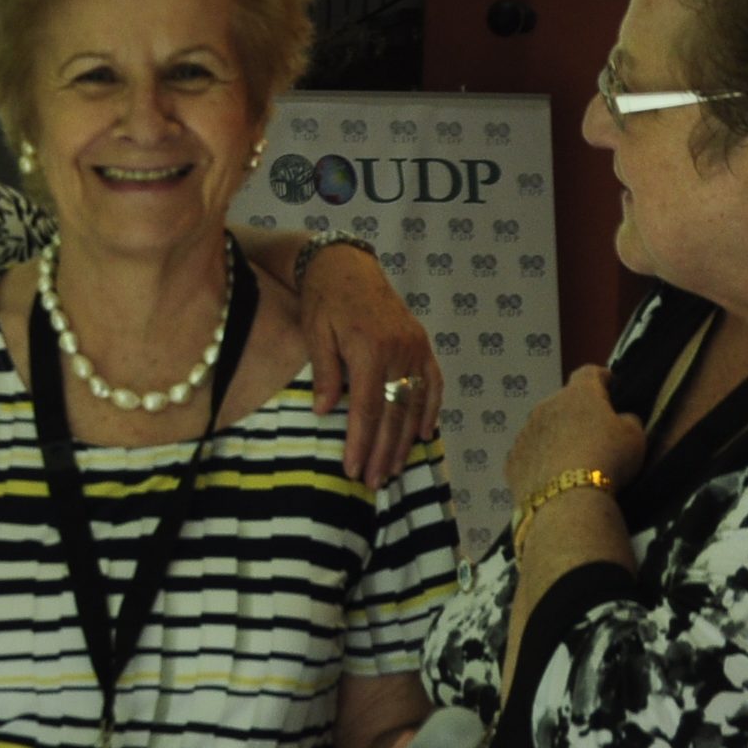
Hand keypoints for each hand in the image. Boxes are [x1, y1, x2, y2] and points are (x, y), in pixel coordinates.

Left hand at [299, 247, 444, 485]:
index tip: (353, 470)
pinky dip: (430, 409)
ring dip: (405, 440)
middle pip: (394, 413)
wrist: (346, 265)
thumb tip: (325, 413)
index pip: (367, 409)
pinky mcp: (422, 344)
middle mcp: (399, 350)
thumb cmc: (323, 301)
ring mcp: (415, 347)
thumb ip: (325, 373)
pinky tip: (423, 435)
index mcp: (370, 349)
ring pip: (415, 403)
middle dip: (384, 451)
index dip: (361, 443)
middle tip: (374, 481)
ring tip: (394, 469)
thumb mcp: (315, 333)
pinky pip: (433, 383)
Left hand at [504, 365, 646, 499]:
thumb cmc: (607, 458)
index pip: (588, 373)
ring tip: (571, 458)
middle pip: (563, 401)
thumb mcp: (634, 437)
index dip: (601, 377)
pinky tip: (552, 477)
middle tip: (593, 431)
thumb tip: (621, 419)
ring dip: (555, 436)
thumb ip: (628, 420)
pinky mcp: (512, 459)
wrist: (566, 498)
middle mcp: (546, 406)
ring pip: (542, 427)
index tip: (609, 385)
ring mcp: (525, 432)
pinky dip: (540, 459)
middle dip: (576, 412)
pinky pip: (529, 453)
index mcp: (578, 394)